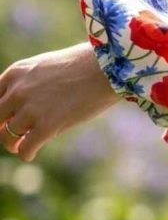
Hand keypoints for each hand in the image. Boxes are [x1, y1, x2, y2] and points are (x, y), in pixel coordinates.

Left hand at [0, 42, 120, 162]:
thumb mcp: (46, 66)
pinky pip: (25, 148)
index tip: (6, 118)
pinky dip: (26, 153)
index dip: (0, 112)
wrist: (105, 69)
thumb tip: (26, 106)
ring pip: (7, 135)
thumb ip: (30, 82)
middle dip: (2, 128)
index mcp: (16, 73)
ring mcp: (31, 109)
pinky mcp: (47, 126)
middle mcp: (18, 91)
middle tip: (12, 135)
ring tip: (22, 146)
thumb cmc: (83, 65)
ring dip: (13, 144)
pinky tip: (31, 154)